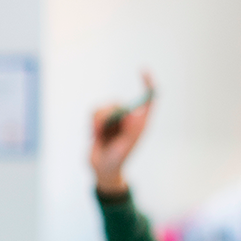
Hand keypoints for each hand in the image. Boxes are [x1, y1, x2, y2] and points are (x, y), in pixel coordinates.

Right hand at [90, 72, 153, 195]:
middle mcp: (129, 119)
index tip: (143, 72)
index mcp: (140, 124)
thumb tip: (134, 112)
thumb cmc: (117, 161)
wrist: (101, 169)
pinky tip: (93, 135)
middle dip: (106, 116)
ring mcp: (115, 119)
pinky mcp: (102, 120)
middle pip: (119, 104)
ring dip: (97, 121)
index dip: (148, 84)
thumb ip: (130, 131)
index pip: (149, 99)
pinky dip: (91, 123)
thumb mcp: (124, 148)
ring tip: (96, 135)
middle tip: (99, 131)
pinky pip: (94, 111)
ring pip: (104, 107)